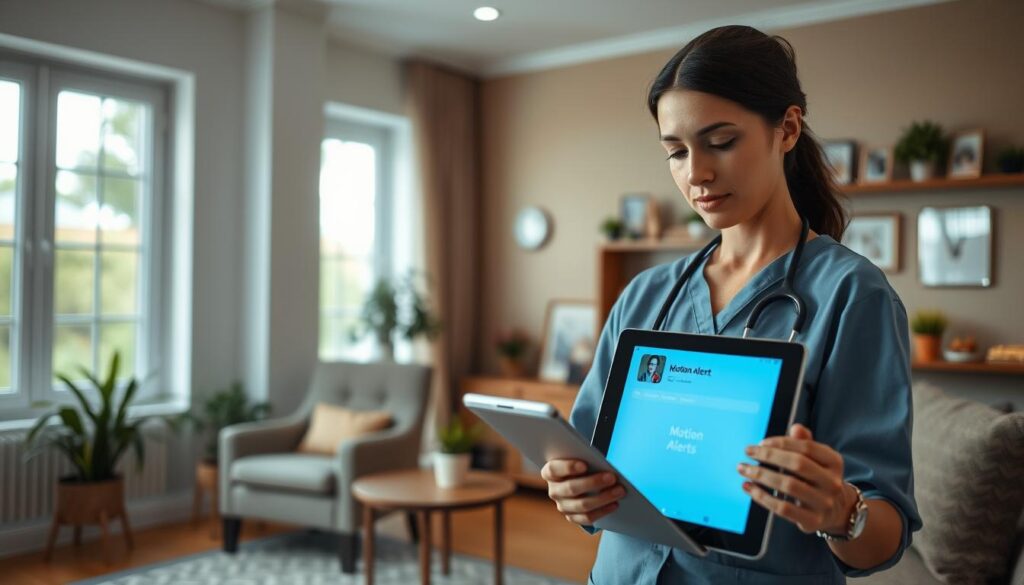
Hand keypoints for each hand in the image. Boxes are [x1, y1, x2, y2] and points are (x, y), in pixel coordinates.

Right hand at [541, 459, 624, 525]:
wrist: (578, 480)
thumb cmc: (580, 466)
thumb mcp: (579, 459)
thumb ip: (585, 460)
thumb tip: (601, 464)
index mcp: (550, 472)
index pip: (554, 470)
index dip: (568, 467)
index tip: (585, 465)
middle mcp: (554, 491)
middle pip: (571, 488)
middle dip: (593, 482)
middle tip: (612, 477)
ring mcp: (562, 506)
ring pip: (582, 505)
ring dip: (603, 498)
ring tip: (620, 490)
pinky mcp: (572, 517)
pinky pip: (587, 518)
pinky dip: (603, 511)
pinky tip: (615, 504)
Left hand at [738, 423, 853, 534]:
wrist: (837, 511)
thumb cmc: (818, 478)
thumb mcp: (817, 459)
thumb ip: (805, 442)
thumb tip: (796, 428)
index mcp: (834, 462)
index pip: (807, 447)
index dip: (781, 442)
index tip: (760, 443)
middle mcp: (833, 482)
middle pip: (797, 464)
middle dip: (769, 456)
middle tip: (748, 452)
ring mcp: (824, 503)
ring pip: (788, 485)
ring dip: (761, 475)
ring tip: (743, 469)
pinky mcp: (813, 521)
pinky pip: (783, 508)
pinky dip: (762, 497)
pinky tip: (749, 488)